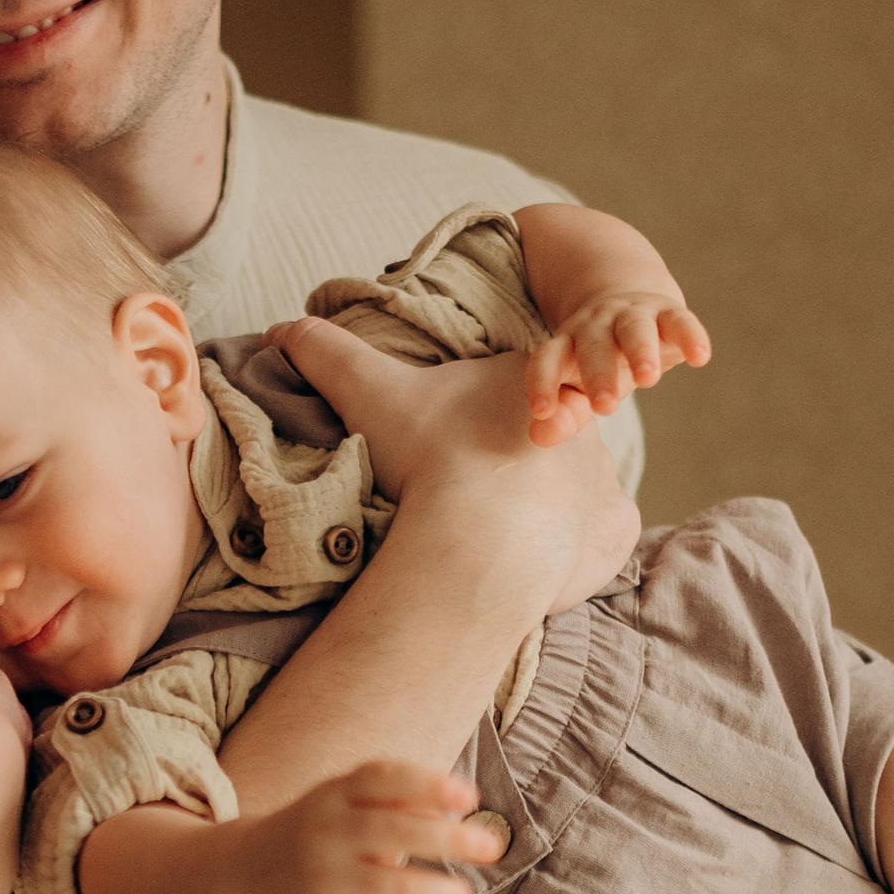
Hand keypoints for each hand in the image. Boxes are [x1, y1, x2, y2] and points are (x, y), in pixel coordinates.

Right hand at [230, 762, 509, 893]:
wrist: (248, 879)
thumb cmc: (322, 832)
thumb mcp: (344, 800)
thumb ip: (396, 798)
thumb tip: (462, 806)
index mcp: (334, 795)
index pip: (382, 780)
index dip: (428, 786)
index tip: (469, 798)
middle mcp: (327, 833)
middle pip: (393, 832)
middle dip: (450, 840)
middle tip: (491, 847)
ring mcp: (323, 880)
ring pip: (393, 888)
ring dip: (438, 893)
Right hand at [273, 317, 640, 616]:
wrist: (479, 537)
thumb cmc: (428, 458)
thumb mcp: (367, 391)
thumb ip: (324, 352)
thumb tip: (277, 328)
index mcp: (529, 380)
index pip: (504, 401)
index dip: (469, 432)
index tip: (443, 460)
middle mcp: (581, 421)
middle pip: (539, 448)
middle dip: (507, 475)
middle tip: (466, 507)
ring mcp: (605, 478)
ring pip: (569, 496)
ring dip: (539, 516)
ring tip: (492, 543)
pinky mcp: (616, 531)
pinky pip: (595, 542)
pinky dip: (567, 556)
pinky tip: (530, 565)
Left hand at [523, 283, 709, 446]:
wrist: (630, 308)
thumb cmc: (599, 362)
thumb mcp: (580, 388)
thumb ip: (565, 412)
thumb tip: (539, 436)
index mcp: (567, 344)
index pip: (547, 359)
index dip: (541, 382)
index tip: (542, 410)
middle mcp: (596, 325)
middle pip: (593, 345)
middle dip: (598, 373)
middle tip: (605, 407)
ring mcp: (633, 315)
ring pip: (634, 329)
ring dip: (640, 351)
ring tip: (648, 380)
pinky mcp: (668, 313)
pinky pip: (680, 321)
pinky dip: (690, 336)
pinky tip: (700, 358)